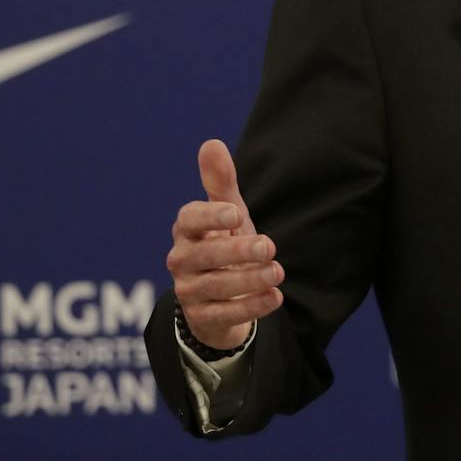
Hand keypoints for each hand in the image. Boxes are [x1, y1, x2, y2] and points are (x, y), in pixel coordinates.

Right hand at [166, 139, 284, 348]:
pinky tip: (275, 297)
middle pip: (204, 255)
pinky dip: (251, 307)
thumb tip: (212, 143)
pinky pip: (225, 314)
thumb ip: (220, 182)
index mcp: (188, 230)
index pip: (189, 219)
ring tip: (278, 272)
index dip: (210, 215)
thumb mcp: (227, 213)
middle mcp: (182, 260)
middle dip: (236, 251)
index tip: (236, 212)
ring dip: (249, 280)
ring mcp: (190, 291)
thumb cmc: (223, 243)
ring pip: (216, 286)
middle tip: (269, 246)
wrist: (218, 296)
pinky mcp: (203, 318)